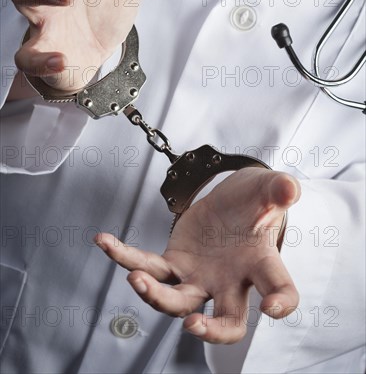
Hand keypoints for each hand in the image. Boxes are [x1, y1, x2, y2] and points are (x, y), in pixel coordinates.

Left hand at [96, 167, 300, 343]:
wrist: (231, 200)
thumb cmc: (254, 201)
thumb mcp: (269, 189)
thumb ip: (279, 189)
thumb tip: (289, 190)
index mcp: (260, 264)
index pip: (279, 289)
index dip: (281, 302)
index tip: (273, 308)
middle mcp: (230, 281)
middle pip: (226, 320)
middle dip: (210, 330)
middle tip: (192, 325)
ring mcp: (199, 277)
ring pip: (177, 300)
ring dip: (155, 295)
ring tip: (135, 278)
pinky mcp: (174, 263)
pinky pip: (147, 266)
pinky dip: (124, 256)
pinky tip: (104, 241)